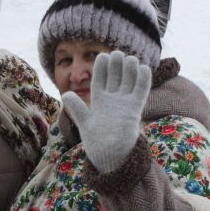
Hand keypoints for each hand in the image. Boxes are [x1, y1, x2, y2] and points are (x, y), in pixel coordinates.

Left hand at [62, 51, 151, 173]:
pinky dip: (143, 81)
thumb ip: (77, 109)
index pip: (100, 80)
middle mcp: (112, 100)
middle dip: (116, 65)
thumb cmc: (97, 142)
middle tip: (117, 53)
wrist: (111, 157)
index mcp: (99, 101)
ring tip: (129, 58)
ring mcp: (125, 103)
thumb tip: (65, 94)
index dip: (101, 68)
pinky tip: (144, 68)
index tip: (102, 56)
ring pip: (129, 82)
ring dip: (130, 70)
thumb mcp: (85, 124)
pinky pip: (141, 92)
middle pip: (115, 78)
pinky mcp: (135, 110)